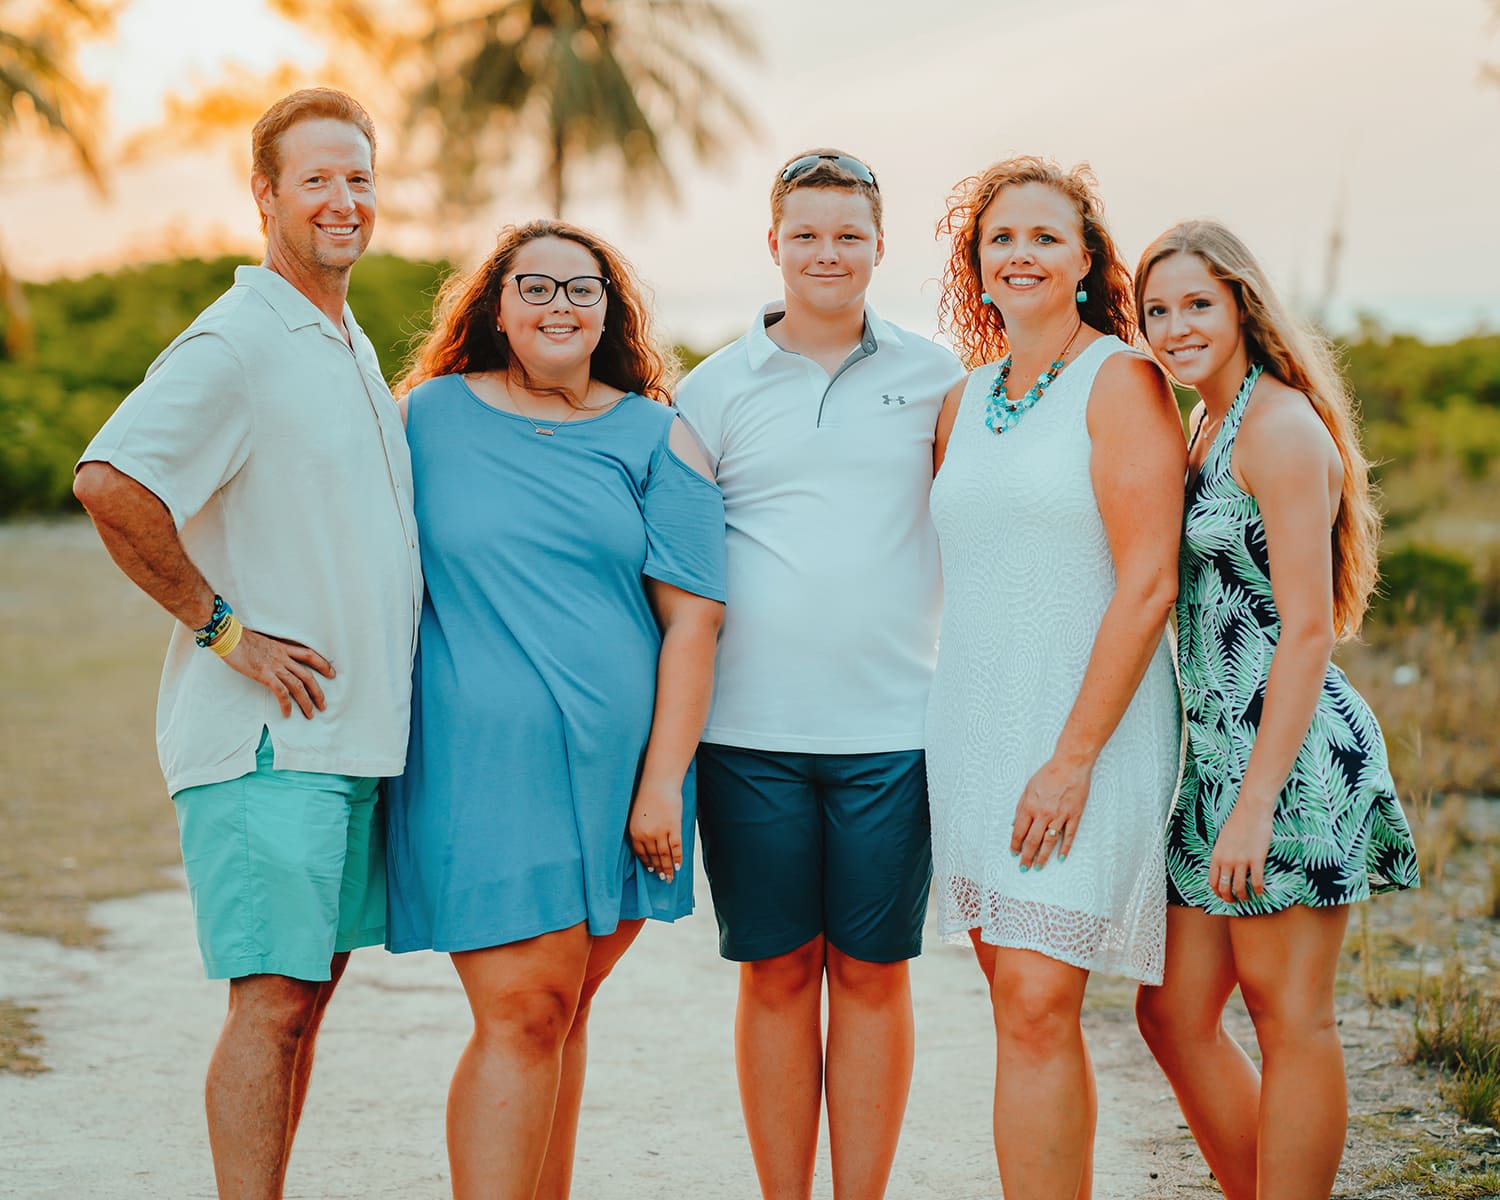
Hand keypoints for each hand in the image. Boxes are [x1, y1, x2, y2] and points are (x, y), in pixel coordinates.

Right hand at [222, 628, 334, 718]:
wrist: (228, 636)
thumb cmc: (240, 639)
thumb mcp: (262, 642)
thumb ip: (271, 651)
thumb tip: (272, 660)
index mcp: (283, 648)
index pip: (309, 655)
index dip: (323, 664)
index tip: (332, 673)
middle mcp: (283, 657)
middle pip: (308, 675)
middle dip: (318, 691)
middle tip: (323, 704)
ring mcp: (275, 666)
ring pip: (298, 686)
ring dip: (306, 701)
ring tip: (311, 713)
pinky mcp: (265, 674)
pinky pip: (281, 692)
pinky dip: (286, 704)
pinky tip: (287, 713)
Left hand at [628, 779, 682, 882]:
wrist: (659, 783)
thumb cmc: (648, 795)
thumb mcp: (638, 813)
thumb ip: (641, 828)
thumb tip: (648, 842)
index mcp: (634, 831)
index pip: (640, 853)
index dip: (646, 862)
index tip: (651, 869)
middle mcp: (646, 835)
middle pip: (653, 857)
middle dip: (658, 869)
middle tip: (662, 879)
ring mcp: (660, 832)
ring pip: (664, 856)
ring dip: (667, 868)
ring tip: (670, 878)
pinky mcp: (673, 828)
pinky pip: (676, 848)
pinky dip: (678, 859)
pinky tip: (678, 867)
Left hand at [1010, 754, 1091, 869]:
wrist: (1070, 764)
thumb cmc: (1048, 774)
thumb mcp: (1028, 787)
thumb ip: (1020, 806)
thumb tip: (1013, 823)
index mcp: (1030, 806)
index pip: (1019, 831)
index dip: (1015, 844)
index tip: (1013, 853)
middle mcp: (1043, 813)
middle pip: (1033, 840)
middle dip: (1026, 856)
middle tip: (1023, 867)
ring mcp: (1060, 815)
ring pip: (1049, 841)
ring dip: (1043, 856)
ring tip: (1038, 867)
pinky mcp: (1074, 815)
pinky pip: (1069, 835)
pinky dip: (1065, 848)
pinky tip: (1060, 858)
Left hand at [1208, 799, 1273, 902]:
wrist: (1251, 810)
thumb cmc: (1238, 822)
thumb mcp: (1222, 839)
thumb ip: (1222, 854)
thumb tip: (1224, 867)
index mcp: (1216, 855)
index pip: (1212, 881)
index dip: (1217, 892)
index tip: (1222, 895)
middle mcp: (1226, 860)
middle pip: (1224, 888)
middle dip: (1229, 898)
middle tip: (1235, 901)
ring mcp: (1241, 861)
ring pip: (1240, 888)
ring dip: (1244, 897)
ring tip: (1248, 898)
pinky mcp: (1257, 860)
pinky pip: (1257, 882)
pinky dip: (1259, 890)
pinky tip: (1261, 892)